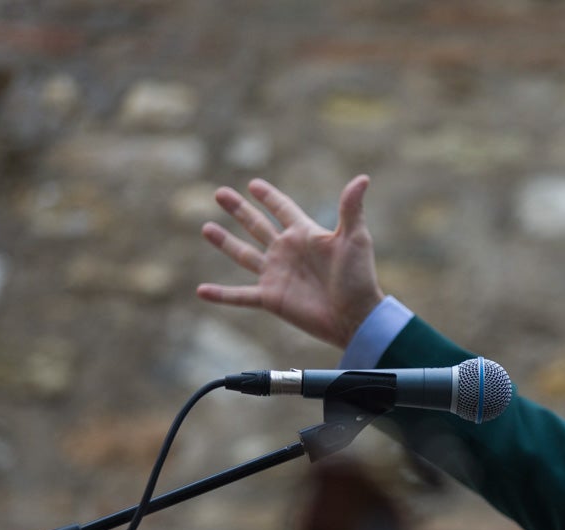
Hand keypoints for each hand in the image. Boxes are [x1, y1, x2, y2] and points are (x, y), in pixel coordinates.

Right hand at [197, 175, 383, 349]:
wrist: (355, 316)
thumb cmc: (358, 277)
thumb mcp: (355, 238)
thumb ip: (351, 208)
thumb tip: (363, 178)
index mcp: (305, 234)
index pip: (283, 209)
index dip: (269, 197)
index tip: (253, 184)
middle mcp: (287, 252)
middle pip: (257, 225)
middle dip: (238, 210)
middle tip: (219, 193)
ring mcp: (276, 275)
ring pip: (244, 255)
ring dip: (224, 242)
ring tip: (206, 228)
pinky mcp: (271, 298)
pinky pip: (240, 296)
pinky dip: (221, 294)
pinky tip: (201, 290)